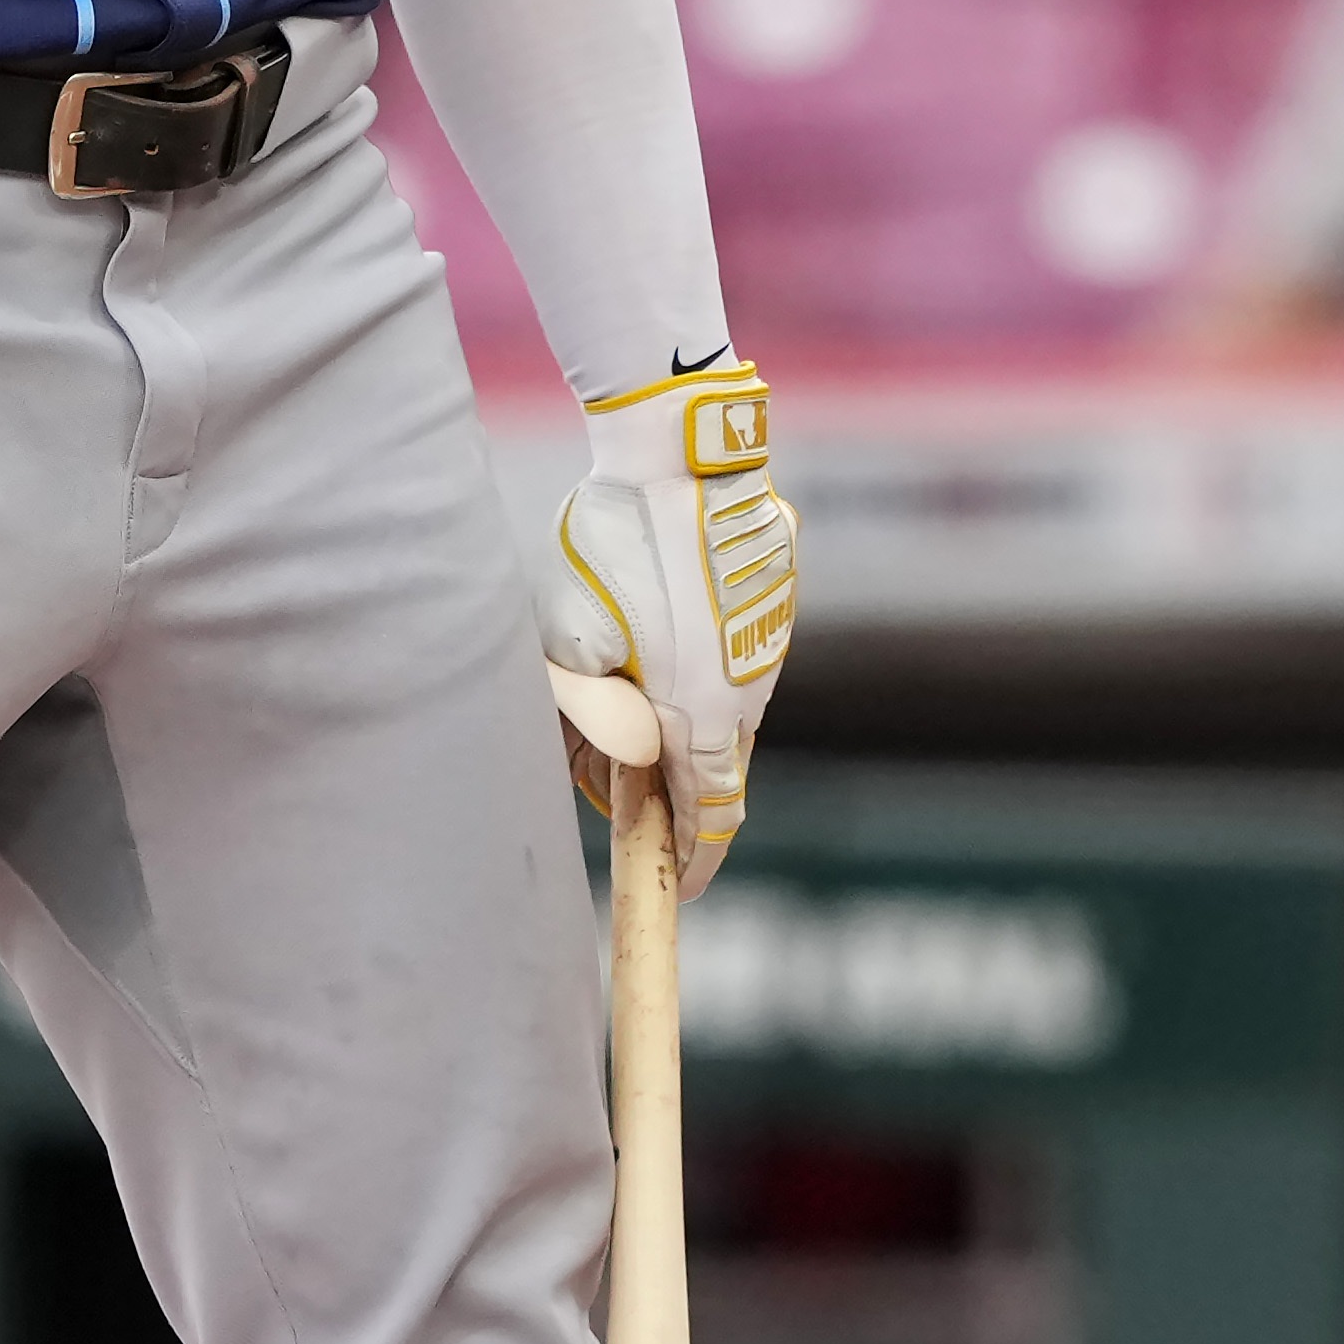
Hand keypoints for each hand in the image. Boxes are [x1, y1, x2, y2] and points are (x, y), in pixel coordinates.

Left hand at [547, 352, 800, 876]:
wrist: (685, 454)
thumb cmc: (615, 549)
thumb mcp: (573, 642)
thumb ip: (587, 718)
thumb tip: (605, 766)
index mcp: (702, 711)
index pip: (713, 815)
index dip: (695, 861)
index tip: (677, 889)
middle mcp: (749, 688)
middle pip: (719, 766)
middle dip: (674, 788)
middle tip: (618, 778)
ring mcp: (767, 645)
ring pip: (728, 711)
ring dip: (683, 720)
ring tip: (625, 686)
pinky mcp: (771, 603)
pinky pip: (737, 659)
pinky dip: (700, 670)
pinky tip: (658, 626)